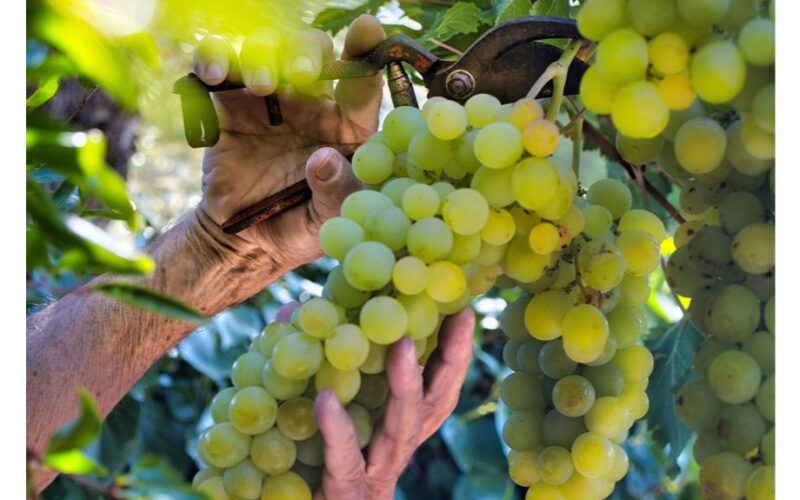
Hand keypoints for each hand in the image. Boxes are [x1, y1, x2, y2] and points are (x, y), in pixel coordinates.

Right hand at [191, 15, 385, 265]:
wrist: (247, 240)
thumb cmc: (301, 225)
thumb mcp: (329, 220)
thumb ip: (336, 192)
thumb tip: (325, 161)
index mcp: (346, 126)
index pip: (360, 85)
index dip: (366, 54)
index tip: (367, 28)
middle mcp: (310, 102)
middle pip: (312, 52)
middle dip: (307, 52)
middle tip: (302, 72)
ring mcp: (267, 99)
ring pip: (266, 50)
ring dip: (264, 56)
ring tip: (262, 86)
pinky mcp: (226, 104)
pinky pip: (217, 67)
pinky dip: (213, 59)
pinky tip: (212, 72)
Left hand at [310, 309, 475, 499]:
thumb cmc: (304, 467)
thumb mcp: (308, 407)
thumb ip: (305, 364)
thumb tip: (290, 309)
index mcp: (392, 432)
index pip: (433, 390)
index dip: (451, 354)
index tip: (462, 312)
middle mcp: (394, 451)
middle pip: (434, 404)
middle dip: (451, 361)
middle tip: (460, 318)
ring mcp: (375, 474)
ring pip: (402, 429)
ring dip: (406, 386)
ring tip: (403, 346)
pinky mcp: (347, 494)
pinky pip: (346, 461)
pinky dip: (338, 431)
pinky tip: (325, 401)